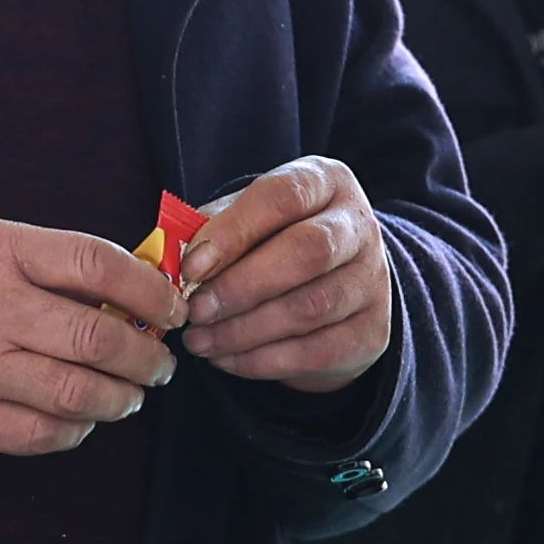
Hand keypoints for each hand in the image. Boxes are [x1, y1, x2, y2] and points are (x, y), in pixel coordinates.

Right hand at [0, 211, 179, 455]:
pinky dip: (76, 430)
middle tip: (161, 363)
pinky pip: (40, 435)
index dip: (150, 290)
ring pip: (78, 394)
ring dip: (122, 399)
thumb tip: (123, 286)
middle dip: (147, 356)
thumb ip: (44, 258)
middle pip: (97, 337)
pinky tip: (84, 419)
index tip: (171, 306)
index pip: (97, 265)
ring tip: (131, 394)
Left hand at [178, 157, 393, 391]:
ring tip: (200, 341)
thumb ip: (213, 229)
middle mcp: (359, 226)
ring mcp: (372, 281)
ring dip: (245, 330)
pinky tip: (227, 359)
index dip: (234, 232)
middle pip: (307, 252)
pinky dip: (263, 361)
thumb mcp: (248, 220)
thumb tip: (170, 256)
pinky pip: (316, 352)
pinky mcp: (372, 331)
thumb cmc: (275, 242)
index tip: (190, 266)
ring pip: (310, 308)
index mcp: (325, 182)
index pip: (282, 197)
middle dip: (242, 286)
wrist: (336, 286)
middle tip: (195, 311)